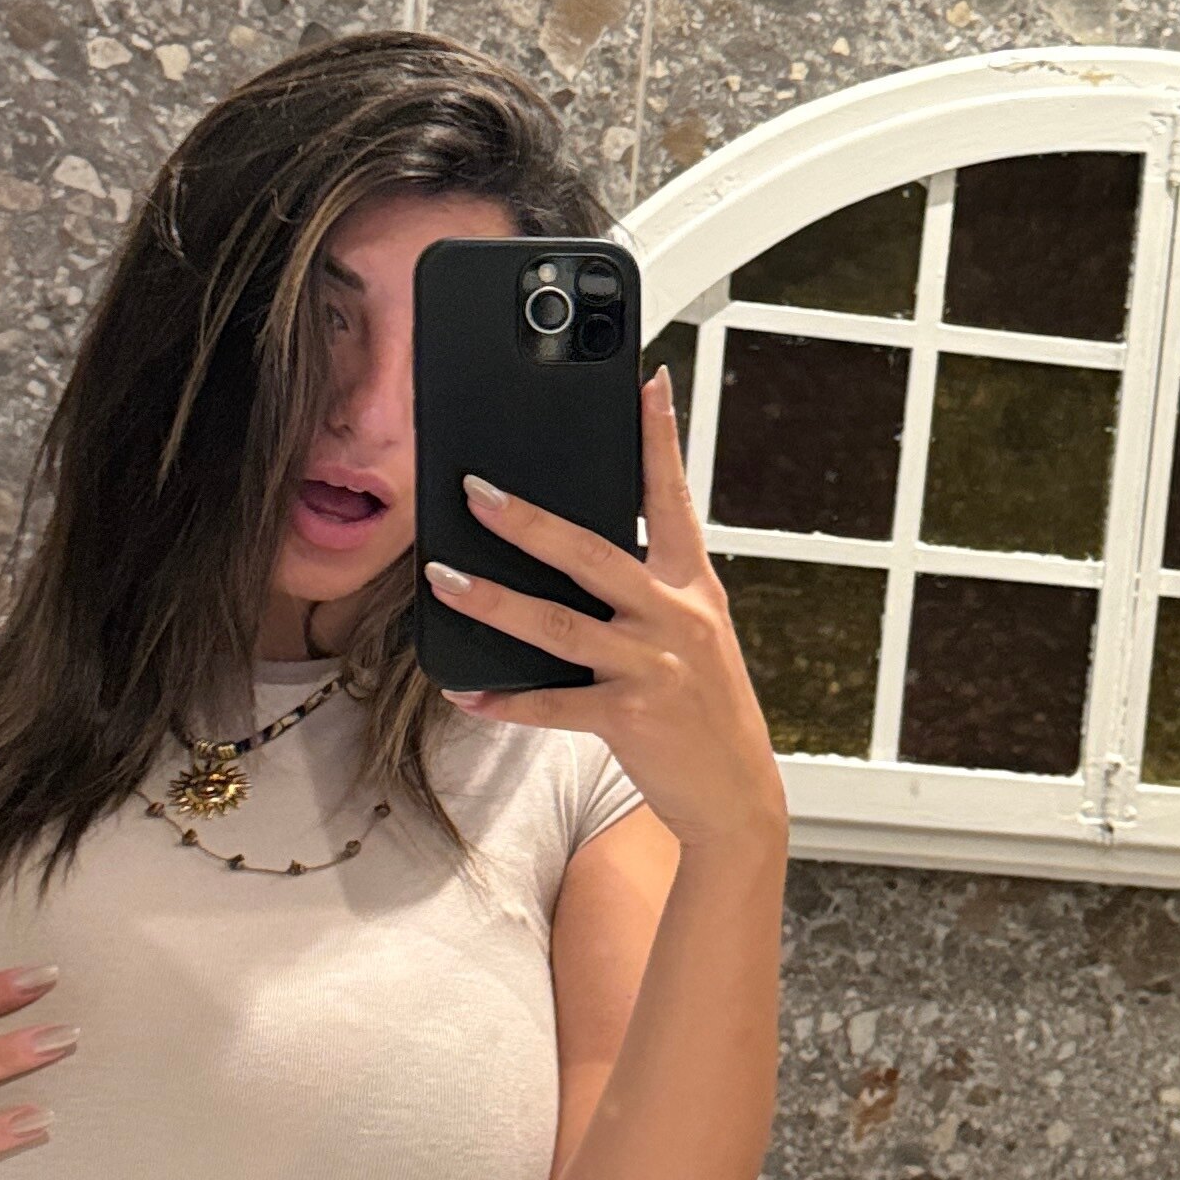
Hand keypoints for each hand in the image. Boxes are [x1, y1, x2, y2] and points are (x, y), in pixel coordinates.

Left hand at [428, 371, 787, 860]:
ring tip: (443, 578)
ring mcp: (654, 667)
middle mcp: (677, 617)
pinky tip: (464, 689)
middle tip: (475, 490)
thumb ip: (646, 593)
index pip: (674, 498)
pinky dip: (504, 699)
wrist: (736, 795)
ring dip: (492, 601)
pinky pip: (552, 703)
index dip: (660, 439)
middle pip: (593, 554)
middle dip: (529, 520)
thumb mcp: (693, 636)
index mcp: (694, 587)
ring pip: (558, 625)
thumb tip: (569, 553)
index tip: (647, 384)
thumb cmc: (705, 708)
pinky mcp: (631, 717)